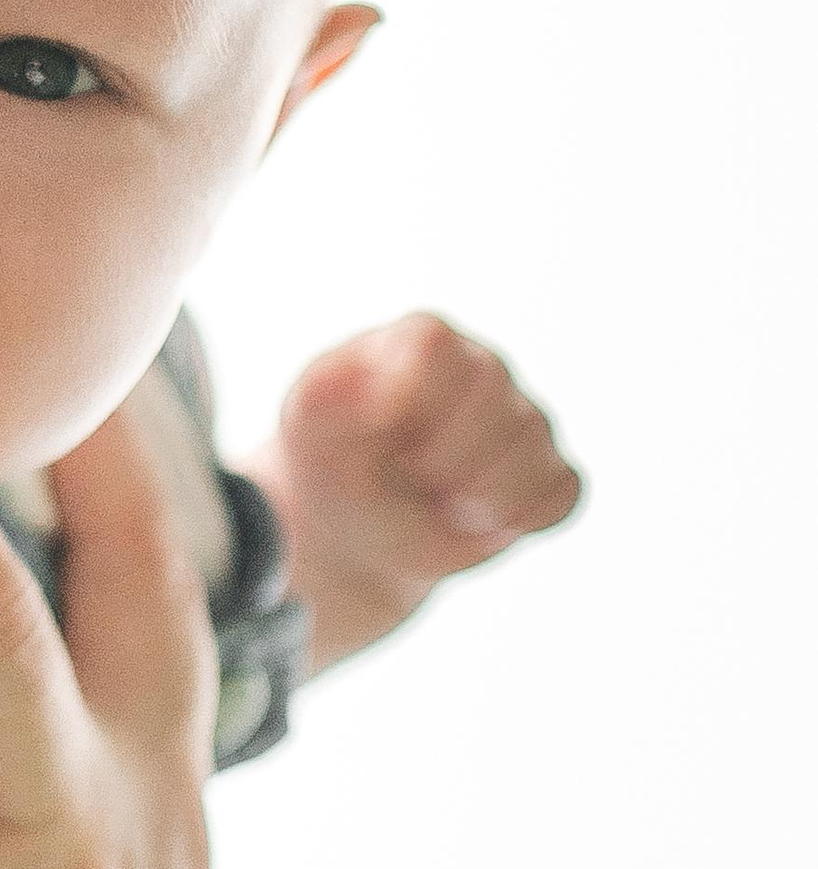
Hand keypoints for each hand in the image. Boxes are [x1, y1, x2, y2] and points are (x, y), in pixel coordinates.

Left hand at [254, 311, 582, 671]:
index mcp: (420, 342)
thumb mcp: (307, 424)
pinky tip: (479, 517)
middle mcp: (482, 369)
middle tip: (408, 475)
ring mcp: (523, 420)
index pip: (435, 345)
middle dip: (441, 461)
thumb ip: (326, 390)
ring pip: (530, 456)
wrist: (359, 525)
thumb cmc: (332, 460)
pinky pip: (560, 494)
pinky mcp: (549, 471)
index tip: (381, 428)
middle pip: (493, 401)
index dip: (412, 397)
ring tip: (439, 500)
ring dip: (476, 501)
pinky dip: (518, 520)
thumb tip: (382, 384)